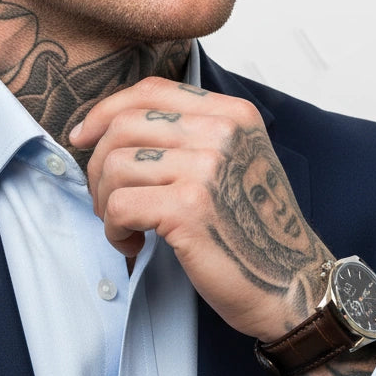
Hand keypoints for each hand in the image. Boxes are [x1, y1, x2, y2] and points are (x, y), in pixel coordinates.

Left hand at [69, 76, 333, 343]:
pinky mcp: (189, 209)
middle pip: (124, 125)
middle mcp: (222, 132)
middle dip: (99, 166)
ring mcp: (206, 168)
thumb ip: (188, 133)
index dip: (105, 111)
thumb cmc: (253, 229)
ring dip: (105, 202)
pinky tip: (134, 244)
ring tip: (125, 226)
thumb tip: (108, 124)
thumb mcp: (233, 161)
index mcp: (232, 114)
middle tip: (108, 201)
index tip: (83, 137)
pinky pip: (119, 205)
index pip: (151, 90)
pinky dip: (114, 229)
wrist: (291, 285)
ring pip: (115, 164)